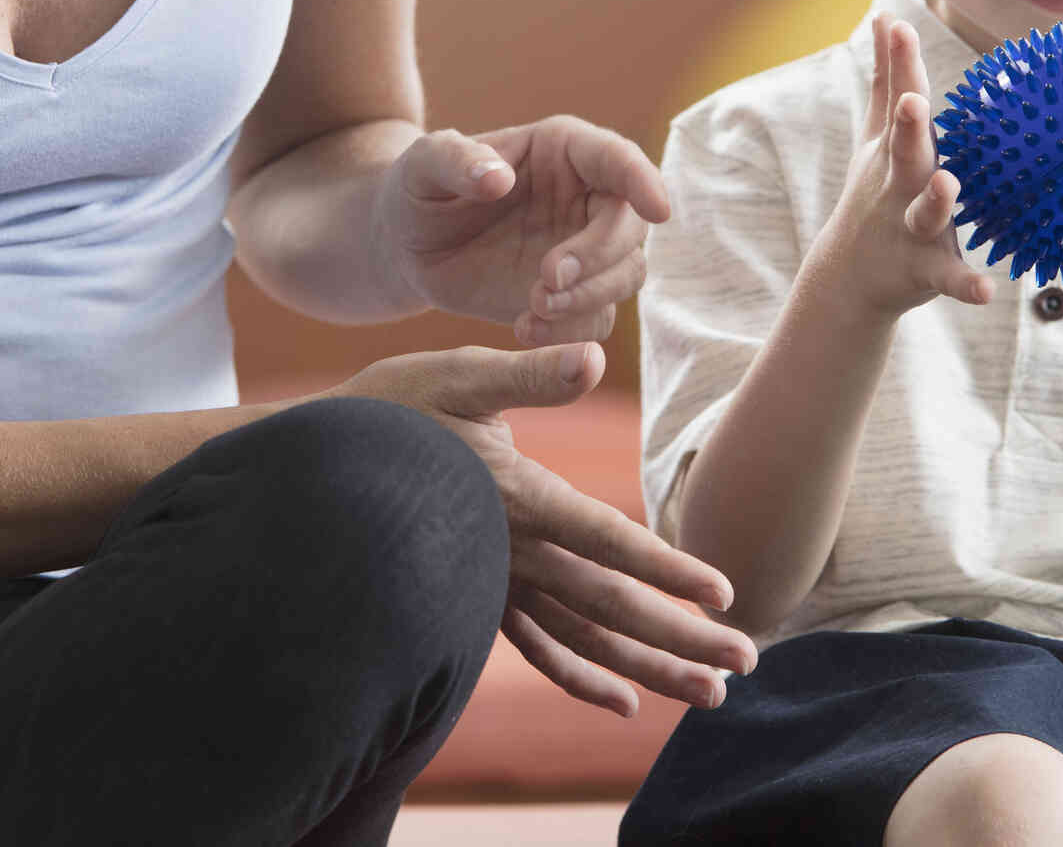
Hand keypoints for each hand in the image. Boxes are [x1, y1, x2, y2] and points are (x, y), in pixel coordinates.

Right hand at [340, 341, 758, 715]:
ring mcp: (496, 583)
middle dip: (682, 637)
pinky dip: (582, 679)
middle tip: (748, 662)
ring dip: (651, 668)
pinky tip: (624, 703)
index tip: (723, 594)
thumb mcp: (457, 374)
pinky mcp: (479, 599)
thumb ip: (529, 375)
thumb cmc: (390, 409)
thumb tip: (592, 358)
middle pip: (610, 606)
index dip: (666, 568)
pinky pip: (538, 651)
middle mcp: (514, 553)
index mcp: (519, 497)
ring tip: (711, 695)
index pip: (606, 540)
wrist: (314, 470)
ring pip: (583, 641)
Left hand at [371, 117, 670, 346]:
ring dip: (587, 299)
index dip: (643, 181)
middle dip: (597, 258)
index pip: (618, 159)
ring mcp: (586, 249)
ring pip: (626, 276)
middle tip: (544, 283)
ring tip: (530, 309)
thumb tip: (497, 177)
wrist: (410, 245)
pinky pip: (597, 319)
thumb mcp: (424, 164)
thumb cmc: (419, 188)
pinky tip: (524, 329)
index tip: (658, 210)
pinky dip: (571, 332)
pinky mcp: (575, 296)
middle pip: (630, 228)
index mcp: (564, 150)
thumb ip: (456, 161)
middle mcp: (588, 196)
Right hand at [816, 14, 993, 316]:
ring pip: (925, 213)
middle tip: (913, 101)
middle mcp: (898, 185)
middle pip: (905, 153)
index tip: (898, 25)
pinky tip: (986, 291)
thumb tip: (884, 17)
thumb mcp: (874, 136)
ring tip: (947, 184)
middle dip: (907, 127)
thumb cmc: (875, 193)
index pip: (897, 102)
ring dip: (937, 200)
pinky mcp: (923, 270)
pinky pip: (948, 277)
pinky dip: (965, 285)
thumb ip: (886, 78)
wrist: (849, 276)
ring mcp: (909, 228)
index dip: (899, 65)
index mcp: (893, 152)